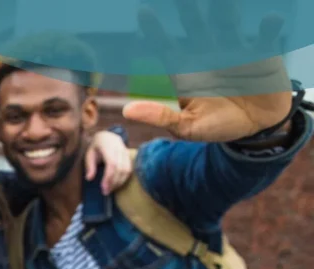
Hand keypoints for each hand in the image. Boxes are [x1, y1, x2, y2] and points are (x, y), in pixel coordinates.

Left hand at [84, 130, 131, 194]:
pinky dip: (124, 178)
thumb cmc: (96, 146)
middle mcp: (119, 148)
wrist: (107, 136)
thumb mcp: (89, 154)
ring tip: (110, 189)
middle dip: (113, 182)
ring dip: (119, 182)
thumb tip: (89, 178)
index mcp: (107, 146)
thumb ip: (89, 166)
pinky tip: (117, 184)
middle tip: (106, 192)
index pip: (112, 163)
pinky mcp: (129, 156)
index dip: (109, 177)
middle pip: (120, 168)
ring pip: (127, 169)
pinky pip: (129, 169)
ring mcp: (125, 151)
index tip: (103, 188)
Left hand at [122, 0, 293, 141]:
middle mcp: (207, 53)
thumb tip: (128, 111)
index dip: (155, 30)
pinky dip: (269, 28)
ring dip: (225, 10)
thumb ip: (160, 117)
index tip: (143, 11)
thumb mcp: (187, 127)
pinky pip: (265, 38)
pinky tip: (271, 20)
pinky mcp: (263, 55)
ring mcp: (235, 51)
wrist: (255, 126)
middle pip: (195, 26)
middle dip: (187, 9)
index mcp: (185, 69)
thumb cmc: (217, 124)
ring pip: (227, 24)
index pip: (166, 46)